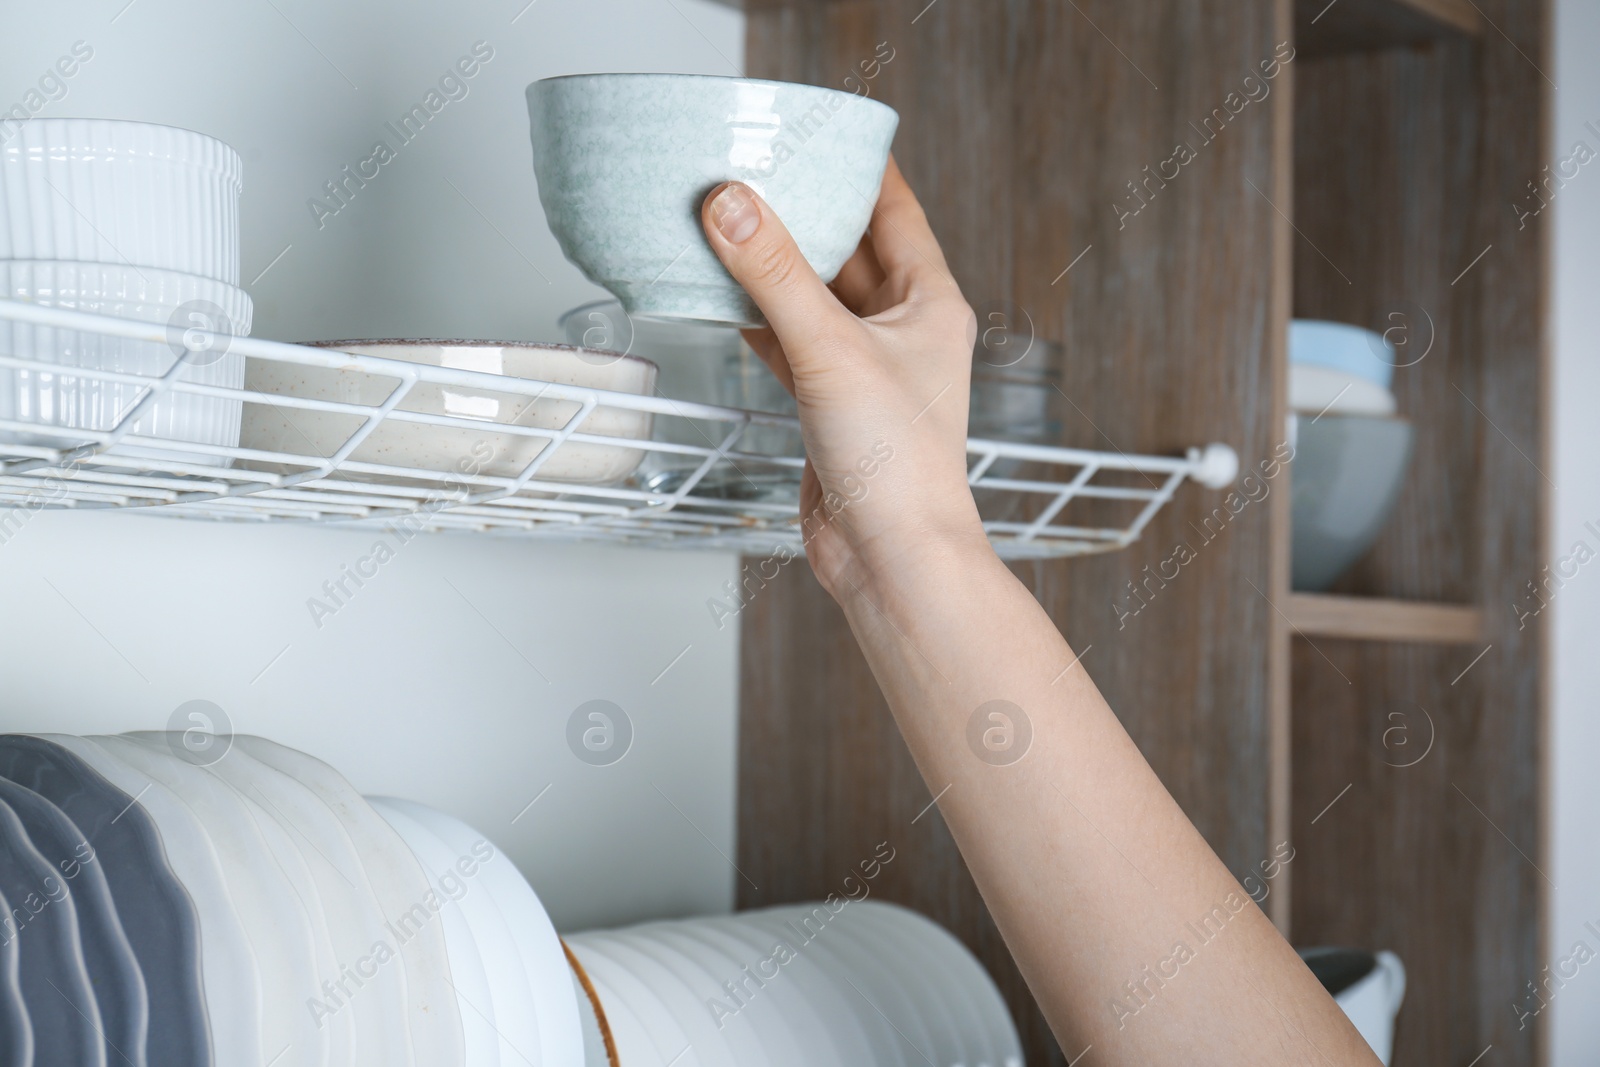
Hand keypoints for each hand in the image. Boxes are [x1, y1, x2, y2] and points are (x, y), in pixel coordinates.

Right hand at [700, 157, 986, 600]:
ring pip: (812, 297)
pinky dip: (758, 319)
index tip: (813, 129)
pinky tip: (721, 298)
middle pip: (845, 248)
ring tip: (721, 223)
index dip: (856, 165)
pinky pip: (791, 342)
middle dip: (800, 212)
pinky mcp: (831, 403)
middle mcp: (902, 329)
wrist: (890, 556)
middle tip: (749, 171)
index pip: (893, 208)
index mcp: (928, 302)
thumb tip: (729, 203)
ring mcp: (866, 367)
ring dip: (771, 267)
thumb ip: (774, 274)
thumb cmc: (896, 462)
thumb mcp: (829, 350)